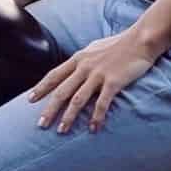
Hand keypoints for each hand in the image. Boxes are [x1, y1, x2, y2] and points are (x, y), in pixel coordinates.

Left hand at [30, 29, 157, 134]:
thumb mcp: (95, 48)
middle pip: (62, 91)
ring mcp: (98, 74)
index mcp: (79, 58)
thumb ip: (83, 59)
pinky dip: (96, 117)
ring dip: (68, 117)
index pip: (54, 75)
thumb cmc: (119, 44)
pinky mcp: (113, 82)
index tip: (30, 100)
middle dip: (49, 109)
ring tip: (61, 131)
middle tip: (41, 125)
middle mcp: (84, 67)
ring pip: (78, 99)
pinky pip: (102, 103)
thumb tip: (74, 67)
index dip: (41, 88)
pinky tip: (93, 128)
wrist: (141, 40)